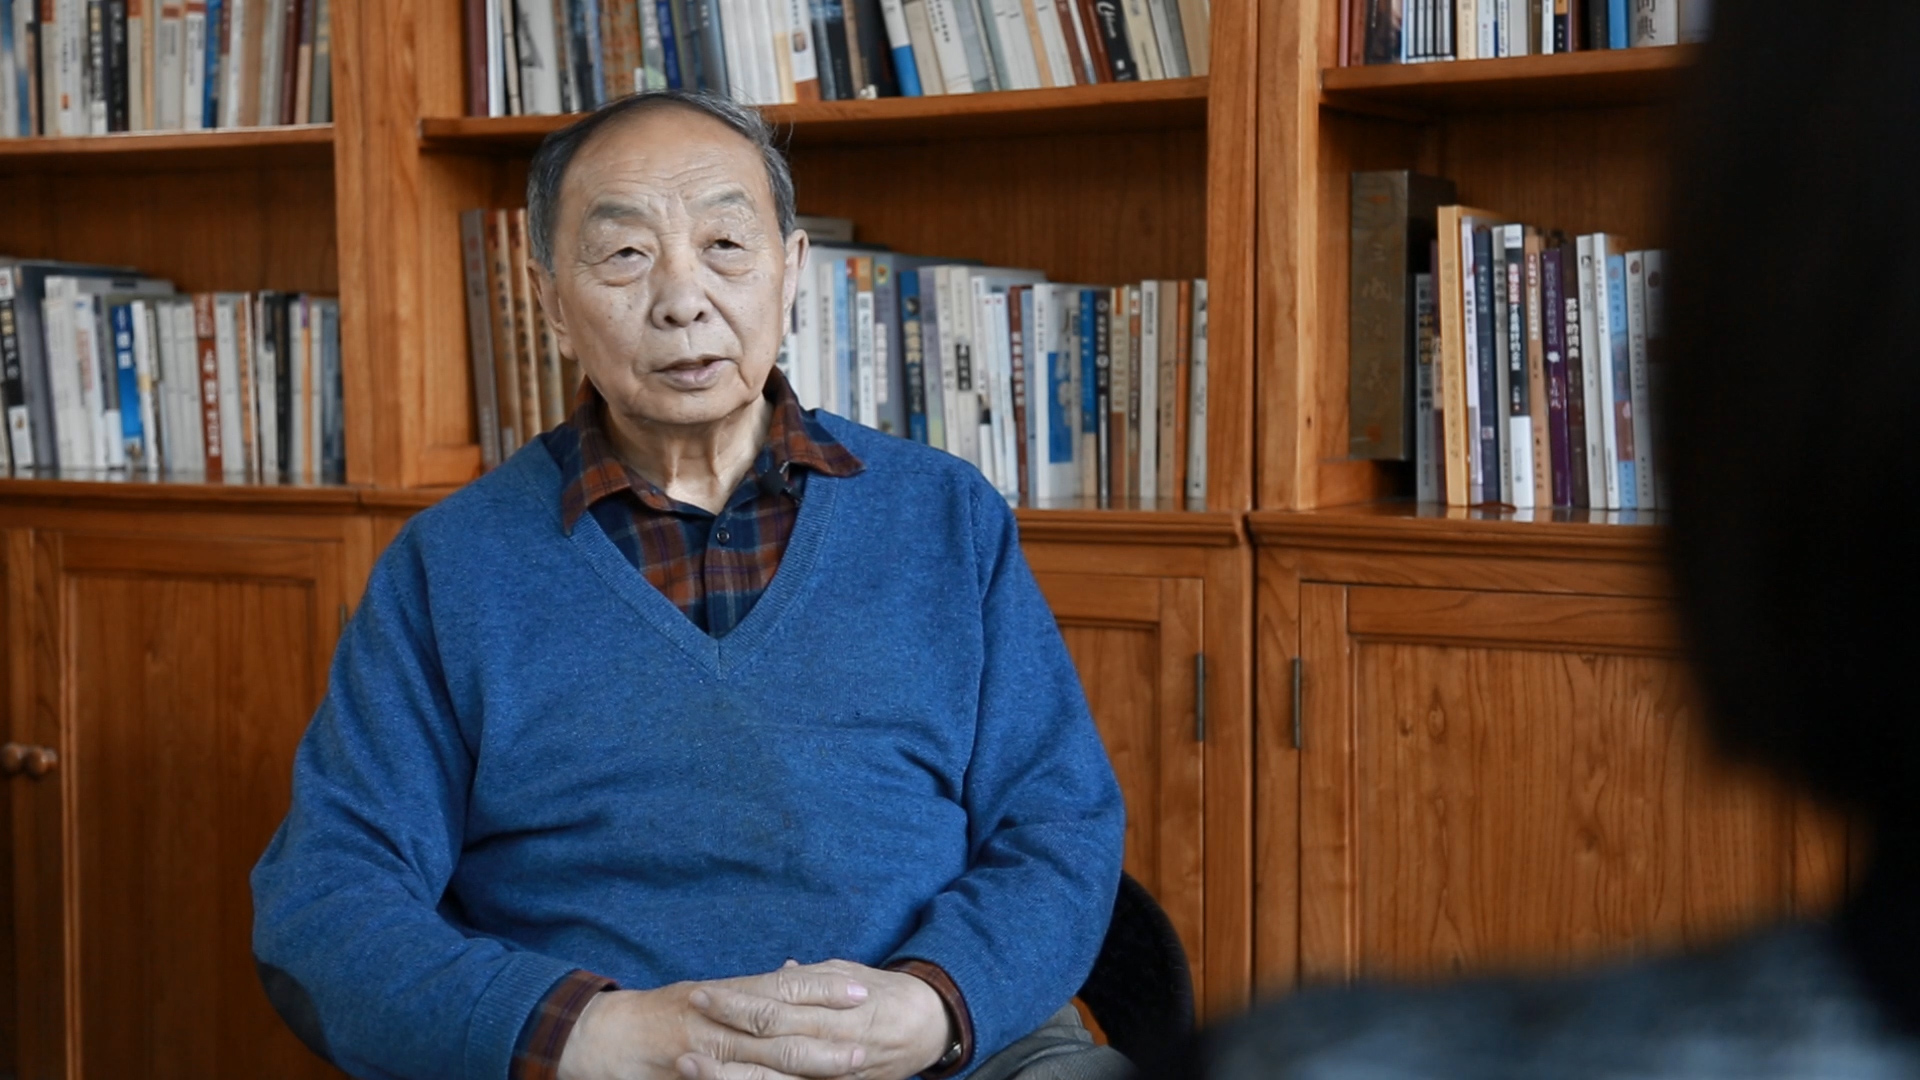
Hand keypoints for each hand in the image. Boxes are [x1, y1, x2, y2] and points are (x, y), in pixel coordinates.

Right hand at [556, 966, 871, 1079]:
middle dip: (826, 1038)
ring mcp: (705, 1055)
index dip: (822, 990)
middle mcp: (718, 1022)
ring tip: (845, 1071)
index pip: (782, 988)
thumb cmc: (655, 1013)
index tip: (860, 992)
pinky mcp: (693, 1079)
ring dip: (806, 1070)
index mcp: (724, 995)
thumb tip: (791, 976)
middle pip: (781, 1030)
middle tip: (866, 1042)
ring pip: (765, 1065)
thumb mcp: (705, 994)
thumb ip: (747, 992)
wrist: (599, 1037)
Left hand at [681, 960, 950, 1079]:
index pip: (776, 1006)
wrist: (929, 1027)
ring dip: (729, 1073)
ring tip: (690, 1066)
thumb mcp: (851, 974)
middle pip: (769, 1044)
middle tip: (687, 1024)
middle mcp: (831, 1044)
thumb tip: (781, 970)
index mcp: (833, 1008)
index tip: (704, 992)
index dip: (737, 1001)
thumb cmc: (887, 996)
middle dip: (724, 1035)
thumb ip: (813, 977)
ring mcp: (832, 1076)